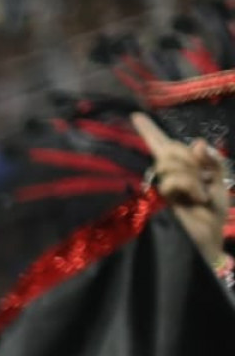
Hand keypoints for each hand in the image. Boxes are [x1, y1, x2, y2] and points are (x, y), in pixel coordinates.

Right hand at [132, 112, 230, 267]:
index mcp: (180, 170)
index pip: (162, 146)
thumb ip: (212, 162)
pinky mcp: (159, 199)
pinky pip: (173, 180)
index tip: (136, 115)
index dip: (149, 131)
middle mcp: (165, 177)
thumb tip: (198, 142)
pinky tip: (196, 200)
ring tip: (201, 196)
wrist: (208, 240)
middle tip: (203, 182)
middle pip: (169, 151)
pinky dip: (190, 186)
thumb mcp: (219, 182)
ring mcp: (161, 188)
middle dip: (190, 161)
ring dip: (193, 178)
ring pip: (171, 165)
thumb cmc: (212, 214)